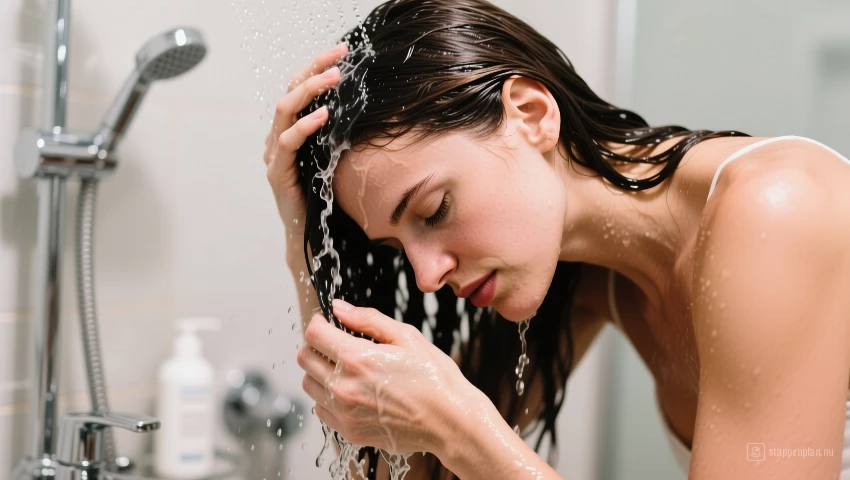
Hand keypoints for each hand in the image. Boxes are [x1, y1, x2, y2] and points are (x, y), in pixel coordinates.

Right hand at [263, 43, 347, 244]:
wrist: (314, 237)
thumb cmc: (329, 198)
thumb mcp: (338, 158)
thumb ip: (342, 136)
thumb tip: (373, 111)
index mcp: (292, 131)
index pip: (300, 90)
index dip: (317, 68)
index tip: (343, 52)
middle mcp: (279, 138)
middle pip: (290, 92)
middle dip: (314, 71)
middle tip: (339, 56)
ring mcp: (275, 155)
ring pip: (285, 111)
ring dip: (310, 91)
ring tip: (334, 78)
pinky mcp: (277, 174)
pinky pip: (287, 143)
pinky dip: (304, 127)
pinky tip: (323, 116)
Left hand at [297, 299, 480, 453]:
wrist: (450, 421)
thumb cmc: (435, 378)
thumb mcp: (407, 336)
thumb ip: (368, 319)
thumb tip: (339, 308)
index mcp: (358, 359)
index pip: (313, 335)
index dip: (318, 322)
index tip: (326, 321)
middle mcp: (344, 387)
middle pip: (305, 359)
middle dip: (316, 344)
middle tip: (334, 341)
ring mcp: (345, 413)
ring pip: (309, 384)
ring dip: (319, 371)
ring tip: (345, 367)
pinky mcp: (349, 431)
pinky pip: (321, 409)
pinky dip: (327, 397)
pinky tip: (351, 390)